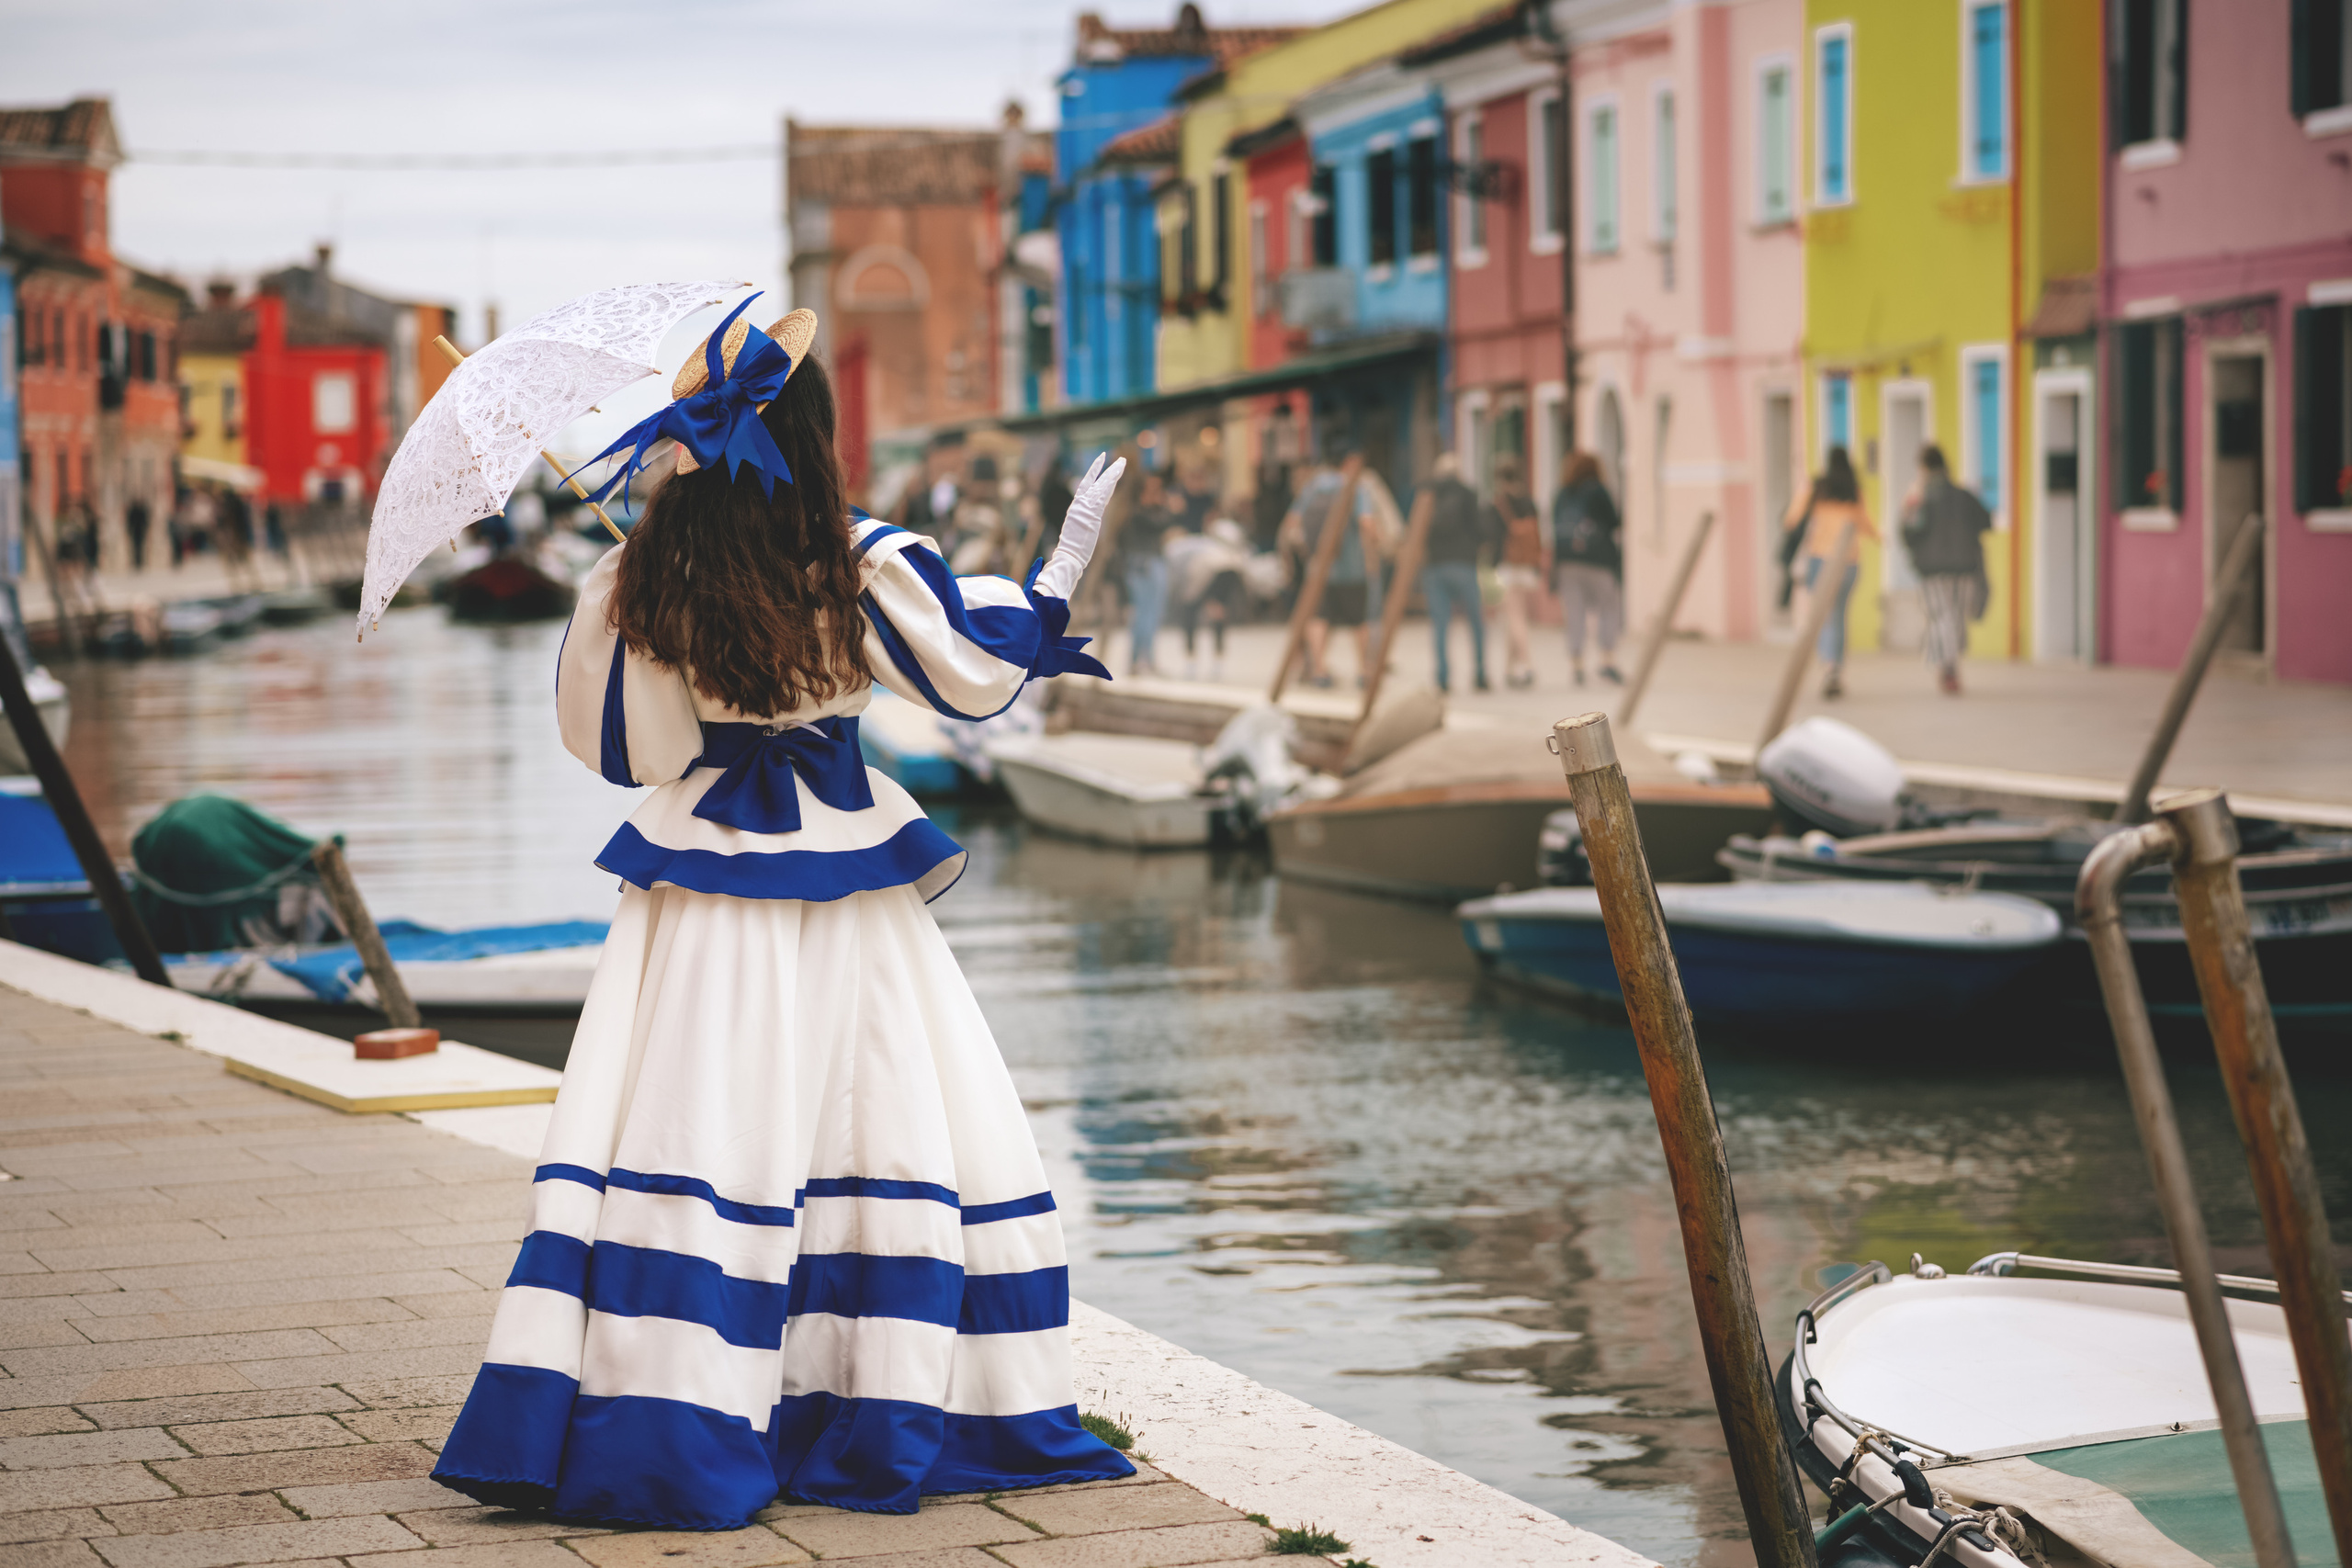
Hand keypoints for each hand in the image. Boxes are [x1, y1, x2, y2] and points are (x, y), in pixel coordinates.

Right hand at [1034, 452, 1124, 600]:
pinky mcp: (1092, 512)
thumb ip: (1082, 525)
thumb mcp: (1076, 534)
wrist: (1068, 556)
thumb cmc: (1071, 551)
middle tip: (1119, 460)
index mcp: (1076, 508)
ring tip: (1122, 462)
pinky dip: (1110, 482)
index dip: (1093, 473)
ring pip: (1102, 485)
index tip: (1101, 462)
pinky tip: (1117, 474)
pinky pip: (1103, 493)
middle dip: (1108, 470)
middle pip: (1096, 482)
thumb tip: (1085, 529)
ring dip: (1113, 473)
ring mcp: (1086, 507)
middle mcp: (1080, 504)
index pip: (1085, 485)